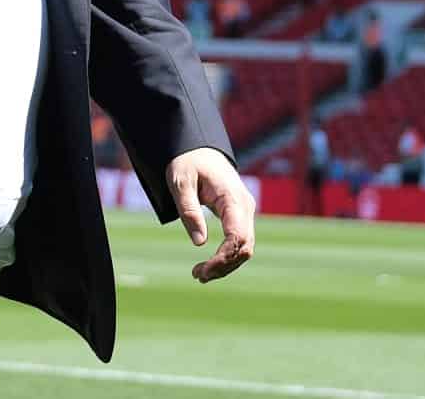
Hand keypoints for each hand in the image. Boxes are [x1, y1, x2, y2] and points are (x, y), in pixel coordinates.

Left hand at [166, 147, 255, 283]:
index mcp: (232, 197)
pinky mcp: (240, 216)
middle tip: (197, 275)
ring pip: (244, 247)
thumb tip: (200, 243)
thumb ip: (189, 210)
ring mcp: (245, 211)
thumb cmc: (187, 163)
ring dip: (226, 264)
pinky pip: (239, 241)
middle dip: (224, 265)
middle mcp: (245, 206)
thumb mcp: (180, 183)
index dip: (223, 257)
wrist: (198, 149)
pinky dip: (227, 255)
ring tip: (200, 274)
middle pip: (244, 246)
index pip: (237, 236)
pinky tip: (210, 265)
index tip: (203, 270)